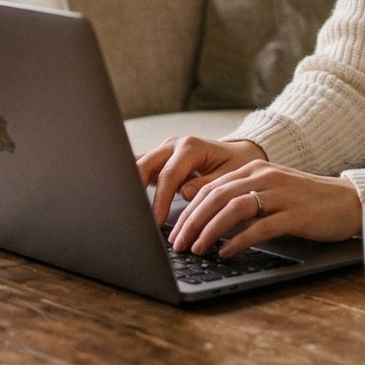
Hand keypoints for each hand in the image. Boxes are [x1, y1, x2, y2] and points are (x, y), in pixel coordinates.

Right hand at [136, 135, 266, 226]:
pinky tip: (128, 197)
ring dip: (131, 183)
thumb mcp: (229, 175)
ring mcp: (165, 150)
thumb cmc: (236, 164)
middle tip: (133, 214)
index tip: (156, 220)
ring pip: (139, 164)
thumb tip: (184, 193)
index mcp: (191, 146)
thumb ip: (207, 184)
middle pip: (145, 164)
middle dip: (135, 188)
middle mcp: (174, 145)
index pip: (169, 175)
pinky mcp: (160, 159)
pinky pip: (143, 168)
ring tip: (125, 206)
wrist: (239, 153)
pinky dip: (135, 181)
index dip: (160, 200)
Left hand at [170, 160, 362, 258]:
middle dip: (192, 222)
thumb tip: (206, 221)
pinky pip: (261, 227)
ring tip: (196, 249)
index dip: (188, 211)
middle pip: (216, 197)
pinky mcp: (296, 214)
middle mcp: (264, 176)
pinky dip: (239, 240)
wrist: (348, 201)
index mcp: (254, 169)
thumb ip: (242, 199)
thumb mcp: (269, 193)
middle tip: (177, 244)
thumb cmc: (305, 202)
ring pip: (234, 208)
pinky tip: (226, 252)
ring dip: (210, 230)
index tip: (174, 232)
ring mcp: (281, 194)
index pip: (210, 188)